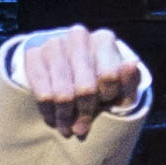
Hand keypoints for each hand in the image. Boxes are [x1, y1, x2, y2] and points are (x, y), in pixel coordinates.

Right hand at [2, 26, 147, 135]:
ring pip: (62, 94)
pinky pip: (42, 94)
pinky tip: (54, 119)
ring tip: (67, 128)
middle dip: (85, 114)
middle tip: (82, 127)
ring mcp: (54, 43)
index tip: (106, 103)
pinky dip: (49, 113)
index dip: (108, 97)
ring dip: (65, 118)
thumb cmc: (101, 85)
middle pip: (85, 89)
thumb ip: (130, 82)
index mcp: (104, 40)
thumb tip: (132, 64)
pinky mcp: (33, 55)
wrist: (68, 75)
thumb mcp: (121, 89)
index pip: (110, 76)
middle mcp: (79, 36)